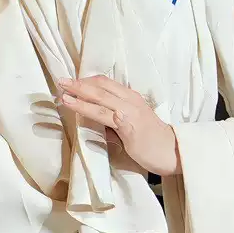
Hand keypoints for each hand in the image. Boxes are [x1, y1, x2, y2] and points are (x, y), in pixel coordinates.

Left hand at [55, 75, 179, 176]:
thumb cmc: (152, 141)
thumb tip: (93, 120)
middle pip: (100, 85)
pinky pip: (103, 114)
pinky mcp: (128, 125)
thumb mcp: (131, 125)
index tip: (71, 83)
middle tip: (61, 81)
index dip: (86, 81)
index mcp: (131, 97)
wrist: (172, 152)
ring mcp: (129, 111)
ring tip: (63, 93)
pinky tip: (75, 106)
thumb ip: (113, 120)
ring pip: (99, 98)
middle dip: (78, 83)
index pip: (105, 82)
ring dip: (78, 94)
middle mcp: (130, 99)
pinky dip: (86, 108)